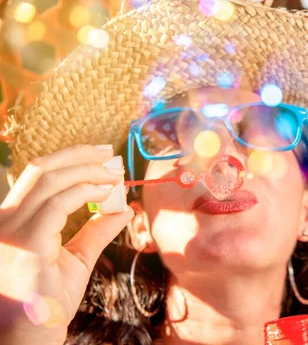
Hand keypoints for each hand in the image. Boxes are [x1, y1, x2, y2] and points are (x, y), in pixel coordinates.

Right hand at [0, 145, 132, 342]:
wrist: (30, 337)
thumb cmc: (48, 301)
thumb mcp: (77, 257)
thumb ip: (97, 230)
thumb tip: (125, 209)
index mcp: (12, 221)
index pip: (37, 177)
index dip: (70, 160)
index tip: (102, 157)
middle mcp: (5, 220)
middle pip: (40, 169)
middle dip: (79, 155)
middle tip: (110, 153)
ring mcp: (11, 230)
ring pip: (49, 179)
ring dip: (88, 170)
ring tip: (115, 174)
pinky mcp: (26, 243)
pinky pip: (59, 203)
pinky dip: (87, 190)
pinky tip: (108, 192)